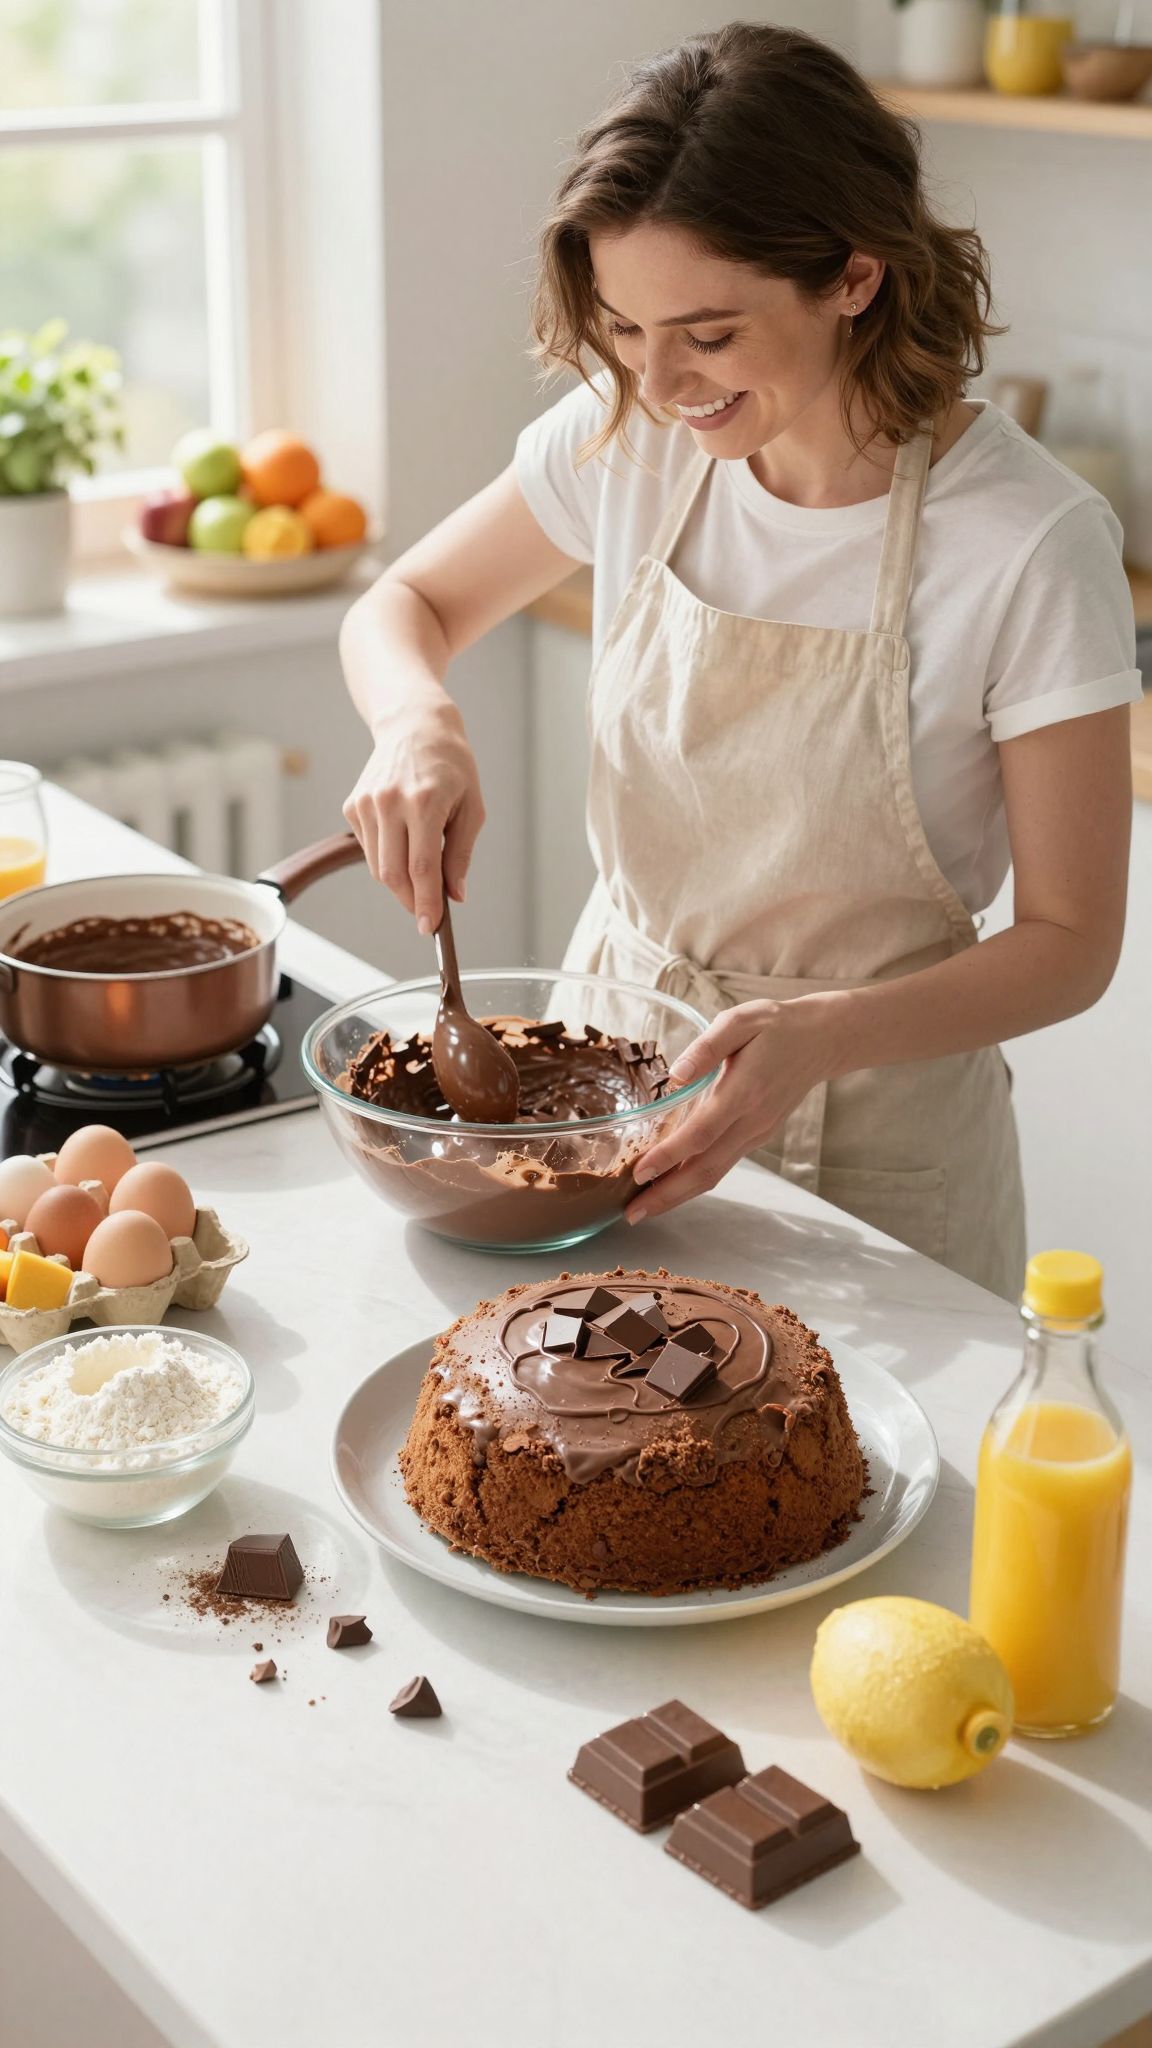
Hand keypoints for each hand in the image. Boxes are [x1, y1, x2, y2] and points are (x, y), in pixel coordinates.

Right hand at [343, 699, 484, 931]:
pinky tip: (402, 840)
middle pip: (394, 874)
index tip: (429, 926)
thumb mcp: (471, 807)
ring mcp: (367, 804)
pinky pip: (368, 849)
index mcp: (424, 802)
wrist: (415, 726)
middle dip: (410, 900)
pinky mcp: (353, 805)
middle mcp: (390, 802)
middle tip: (426, 911)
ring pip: (378, 866)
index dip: (425, 903)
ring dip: (399, 881)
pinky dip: (386, 858)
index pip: (422, 868)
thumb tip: (455, 895)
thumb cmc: (451, 765)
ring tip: (420, 869)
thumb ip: (460, 854)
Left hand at [627, 998, 835, 1223]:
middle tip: (632, 1214)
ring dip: (679, 1194)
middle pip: (706, 1168)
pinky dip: (696, 1180)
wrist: (822, 1040)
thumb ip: (707, 1047)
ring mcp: (757, 1133)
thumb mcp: (740, 1021)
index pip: (701, 1134)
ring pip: (715, 1173)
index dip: (669, 1156)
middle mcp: (752, 1121)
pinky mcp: (759, 1136)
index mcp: (743, 1092)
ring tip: (645, 1208)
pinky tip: (672, 1184)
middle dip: (667, 1195)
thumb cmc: (776, 1026)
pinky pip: (723, 1164)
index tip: (639, 1173)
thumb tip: (675, 1074)